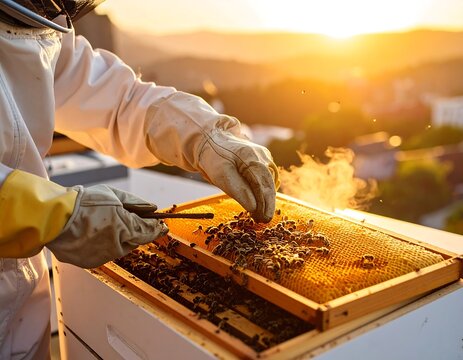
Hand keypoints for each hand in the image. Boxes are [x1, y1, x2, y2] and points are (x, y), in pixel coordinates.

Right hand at [47, 185, 167, 267]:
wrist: (53, 218)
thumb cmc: (83, 203)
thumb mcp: (113, 196)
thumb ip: (136, 203)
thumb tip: (152, 209)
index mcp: (124, 228)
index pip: (148, 231)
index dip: (157, 229)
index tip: (163, 227)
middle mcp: (116, 246)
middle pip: (134, 240)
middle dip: (134, 231)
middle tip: (125, 220)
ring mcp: (103, 256)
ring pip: (119, 248)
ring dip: (118, 239)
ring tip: (103, 224)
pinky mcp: (91, 263)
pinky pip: (104, 254)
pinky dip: (103, 246)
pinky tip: (93, 234)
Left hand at [197, 130, 278, 222]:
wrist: (210, 141)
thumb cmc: (214, 158)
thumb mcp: (221, 175)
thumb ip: (239, 191)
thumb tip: (254, 207)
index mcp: (252, 157)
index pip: (264, 184)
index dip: (266, 204)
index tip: (264, 218)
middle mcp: (262, 156)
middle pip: (269, 184)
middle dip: (267, 204)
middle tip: (263, 220)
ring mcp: (263, 157)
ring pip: (269, 182)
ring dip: (266, 199)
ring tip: (259, 215)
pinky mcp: (261, 161)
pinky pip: (265, 179)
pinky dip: (263, 192)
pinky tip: (258, 203)